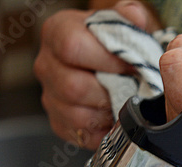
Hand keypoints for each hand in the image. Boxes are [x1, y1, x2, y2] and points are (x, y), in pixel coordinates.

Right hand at [34, 1, 159, 149]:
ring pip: (77, 115)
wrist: (107, 64)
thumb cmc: (113, 44)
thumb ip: (129, 18)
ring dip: (108, 112)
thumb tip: (134, 17)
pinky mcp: (60, 123)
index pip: (72, 48)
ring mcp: (51, 96)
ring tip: (124, 102)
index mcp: (58, 33)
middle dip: (110, 91)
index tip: (130, 65)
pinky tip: (115, 117)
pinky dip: (104, 130)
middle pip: (73, 87)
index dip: (107, 61)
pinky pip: (82, 135)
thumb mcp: (122, 24)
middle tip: (132, 88)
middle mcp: (47, 65)